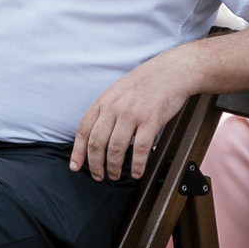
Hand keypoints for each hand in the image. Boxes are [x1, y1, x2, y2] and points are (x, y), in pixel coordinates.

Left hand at [70, 54, 198, 182]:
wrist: (172, 72)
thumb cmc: (146, 82)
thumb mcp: (117, 91)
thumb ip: (106, 110)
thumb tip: (96, 135)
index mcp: (103, 101)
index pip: (83, 130)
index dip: (78, 151)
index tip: (76, 166)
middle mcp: (114, 108)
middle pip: (97, 143)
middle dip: (95, 164)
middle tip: (99, 176)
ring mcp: (132, 114)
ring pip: (116, 149)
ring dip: (114, 167)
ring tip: (115, 175)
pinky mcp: (151, 120)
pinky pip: (140, 149)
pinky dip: (137, 165)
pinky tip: (137, 172)